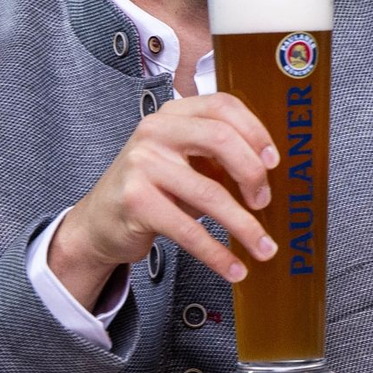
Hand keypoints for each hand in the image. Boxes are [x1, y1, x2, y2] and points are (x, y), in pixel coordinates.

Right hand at [49, 94, 280, 310]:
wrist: (98, 223)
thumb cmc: (154, 189)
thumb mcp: (187, 161)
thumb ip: (222, 155)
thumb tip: (272, 171)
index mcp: (175, 113)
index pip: (224, 106)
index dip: (256, 131)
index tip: (274, 161)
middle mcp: (156, 130)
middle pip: (221, 138)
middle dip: (252, 173)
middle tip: (264, 201)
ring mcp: (142, 163)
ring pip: (209, 192)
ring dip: (243, 225)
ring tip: (263, 246)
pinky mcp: (135, 201)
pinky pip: (188, 229)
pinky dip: (216, 252)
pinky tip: (233, 267)